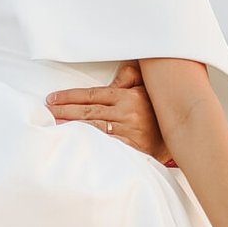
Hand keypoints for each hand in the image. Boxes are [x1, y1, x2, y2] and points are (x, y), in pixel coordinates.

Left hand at [45, 62, 171, 160]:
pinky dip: (89, 142)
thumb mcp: (147, 88)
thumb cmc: (159, 110)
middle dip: (64, 111)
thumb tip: (113, 80)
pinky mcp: (131, 148)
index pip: (92, 95)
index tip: (52, 99)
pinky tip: (75, 141)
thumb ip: (129, 78)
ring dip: (71, 126)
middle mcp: (126, 113)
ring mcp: (128, 132)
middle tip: (46, 112)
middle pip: (88, 111)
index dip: (70, 97)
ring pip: (93, 128)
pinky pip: (106, 145)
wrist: (181, 135)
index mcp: (127, 96)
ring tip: (54, 125)